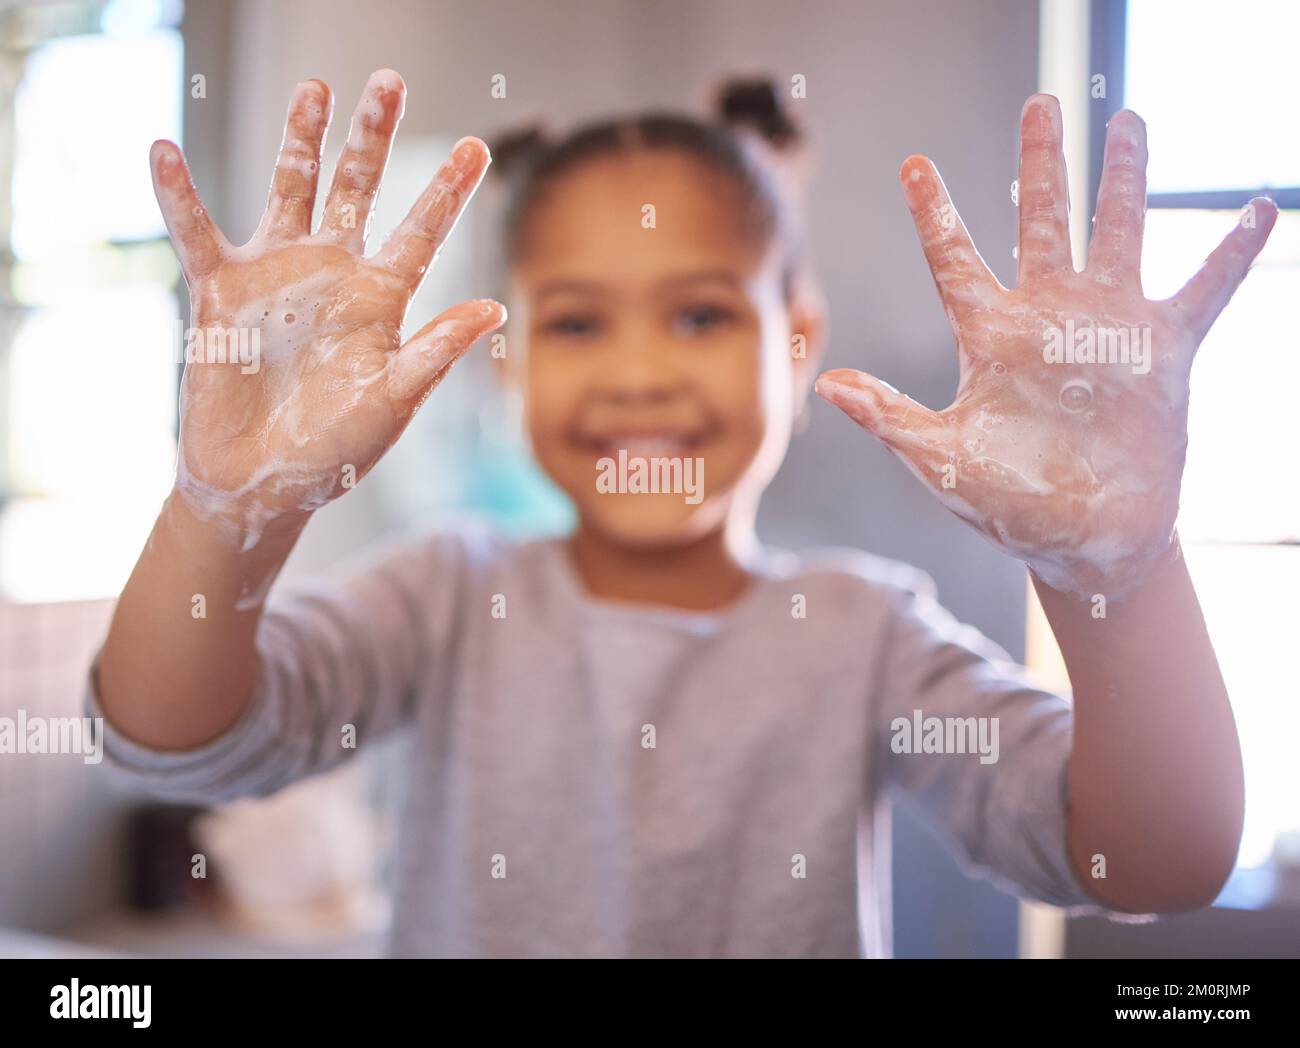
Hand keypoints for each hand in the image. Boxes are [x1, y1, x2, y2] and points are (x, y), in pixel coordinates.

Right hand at [152, 69, 504, 549]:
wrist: (261, 481)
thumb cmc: (335, 450)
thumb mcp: (391, 402)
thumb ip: (434, 353)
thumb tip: (494, 310)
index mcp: (381, 300)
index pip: (421, 233)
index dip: (447, 191)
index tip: (478, 146)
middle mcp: (333, 274)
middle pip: (356, 189)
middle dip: (371, 137)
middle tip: (388, 81)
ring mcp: (276, 275)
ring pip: (289, 188)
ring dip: (299, 140)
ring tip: (315, 89)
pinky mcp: (220, 290)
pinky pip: (196, 232)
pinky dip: (178, 195)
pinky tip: (164, 150)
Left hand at [817, 94, 1275, 598]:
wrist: (1084, 539)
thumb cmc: (1007, 504)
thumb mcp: (940, 460)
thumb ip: (889, 417)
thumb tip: (825, 383)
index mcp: (991, 338)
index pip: (956, 261)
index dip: (936, 213)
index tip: (914, 163)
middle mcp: (1048, 319)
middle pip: (1043, 222)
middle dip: (1042, 164)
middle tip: (1041, 104)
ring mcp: (1108, 328)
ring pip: (1118, 233)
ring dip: (1125, 179)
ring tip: (1128, 121)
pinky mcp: (1162, 351)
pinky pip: (1203, 290)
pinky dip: (1231, 253)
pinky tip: (1259, 207)